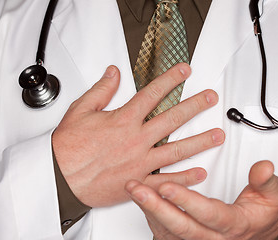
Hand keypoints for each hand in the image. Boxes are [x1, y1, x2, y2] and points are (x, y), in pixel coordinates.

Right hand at [52, 63, 224, 206]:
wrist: (61, 178)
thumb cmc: (69, 148)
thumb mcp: (81, 110)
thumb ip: (102, 90)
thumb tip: (113, 73)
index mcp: (124, 120)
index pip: (153, 93)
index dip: (171, 79)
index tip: (184, 71)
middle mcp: (136, 139)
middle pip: (172, 118)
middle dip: (195, 106)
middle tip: (210, 99)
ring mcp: (140, 162)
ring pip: (176, 150)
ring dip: (199, 142)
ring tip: (217, 135)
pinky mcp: (139, 182)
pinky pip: (167, 181)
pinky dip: (185, 178)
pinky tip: (200, 172)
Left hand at [126, 161, 277, 239]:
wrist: (258, 232)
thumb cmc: (261, 214)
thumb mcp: (271, 196)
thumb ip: (265, 180)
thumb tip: (263, 167)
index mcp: (233, 225)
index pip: (207, 215)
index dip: (187, 201)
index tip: (168, 186)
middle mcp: (213, 237)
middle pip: (181, 227)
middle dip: (156, 207)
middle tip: (138, 189)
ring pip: (169, 231)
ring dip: (149, 210)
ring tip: (134, 190)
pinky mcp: (188, 239)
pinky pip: (165, 231)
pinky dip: (152, 215)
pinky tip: (142, 200)